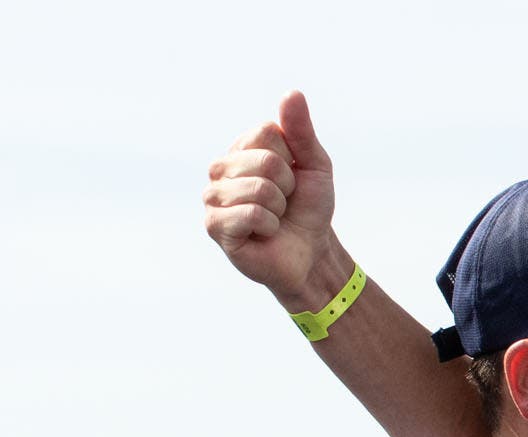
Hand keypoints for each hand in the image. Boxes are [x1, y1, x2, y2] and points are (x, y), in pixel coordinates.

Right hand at [204, 90, 345, 310]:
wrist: (310, 252)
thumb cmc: (309, 207)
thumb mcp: (315, 165)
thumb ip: (301, 130)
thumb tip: (292, 93)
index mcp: (242, 148)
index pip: (267, 131)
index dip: (291, 158)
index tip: (292, 177)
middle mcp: (220, 168)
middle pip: (265, 161)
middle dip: (288, 186)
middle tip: (284, 201)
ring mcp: (213, 197)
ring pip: (259, 188)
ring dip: (279, 208)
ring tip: (274, 217)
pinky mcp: (214, 226)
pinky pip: (252, 214)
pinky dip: (270, 226)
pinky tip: (263, 233)